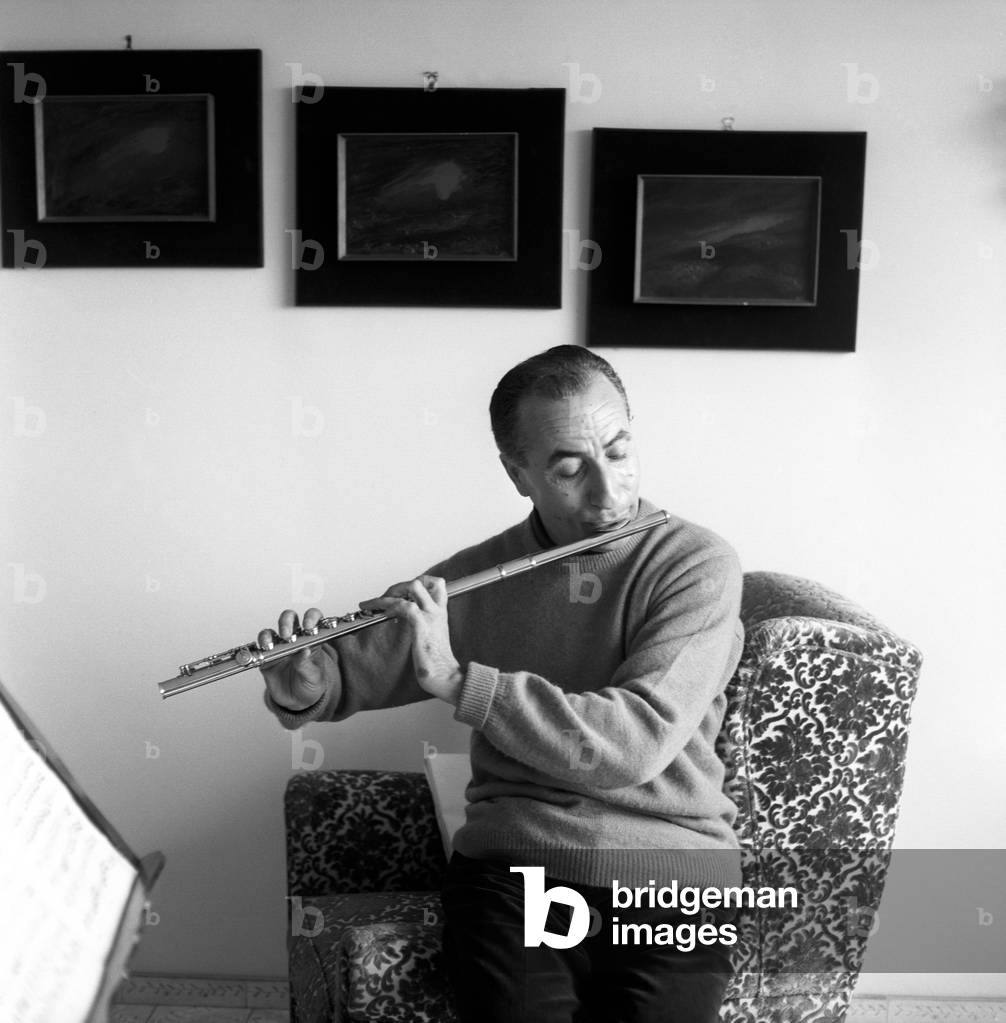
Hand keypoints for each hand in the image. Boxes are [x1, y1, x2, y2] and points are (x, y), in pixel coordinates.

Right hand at [258, 607, 336, 711]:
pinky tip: (264, 651)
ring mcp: (279, 647)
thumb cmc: (311, 684)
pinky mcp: (266, 658)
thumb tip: (304, 652)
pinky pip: (260, 648)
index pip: (313, 620)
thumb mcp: (314, 677)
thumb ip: (307, 665)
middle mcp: (294, 639)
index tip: (308, 626)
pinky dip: (260, 647)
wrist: (297, 701)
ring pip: (271, 631)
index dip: (311, 618)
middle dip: (286, 622)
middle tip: (287, 634)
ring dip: (269, 636)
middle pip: (289, 619)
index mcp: (311, 640)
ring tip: (271, 645)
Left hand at [360, 576, 462, 703]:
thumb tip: (406, 619)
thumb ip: (423, 624)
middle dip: (399, 585)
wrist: (445, 676)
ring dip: (389, 593)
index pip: (436, 583)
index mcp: (440, 612)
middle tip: (384, 598)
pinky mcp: (422, 626)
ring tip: (375, 604)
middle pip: (424, 580)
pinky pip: (404, 606)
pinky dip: (389, 606)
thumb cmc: (436, 662)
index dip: (417, 582)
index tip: (400, 593)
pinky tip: (381, 614)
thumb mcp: (431, 636)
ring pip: (412, 587)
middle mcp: (437, 610)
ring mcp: (430, 616)